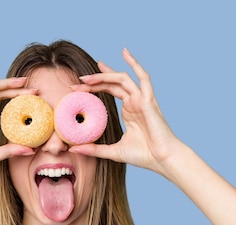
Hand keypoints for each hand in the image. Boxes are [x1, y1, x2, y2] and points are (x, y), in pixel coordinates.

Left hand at [69, 49, 182, 175]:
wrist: (162, 160)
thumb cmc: (143, 156)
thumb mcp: (112, 152)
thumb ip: (94, 149)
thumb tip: (72, 149)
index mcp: (129, 111)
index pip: (110, 91)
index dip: (94, 88)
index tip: (76, 89)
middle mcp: (135, 102)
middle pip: (113, 83)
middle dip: (95, 80)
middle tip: (78, 81)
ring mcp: (142, 99)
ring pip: (122, 79)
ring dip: (104, 75)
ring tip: (87, 77)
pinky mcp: (149, 100)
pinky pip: (143, 78)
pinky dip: (135, 64)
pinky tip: (125, 52)